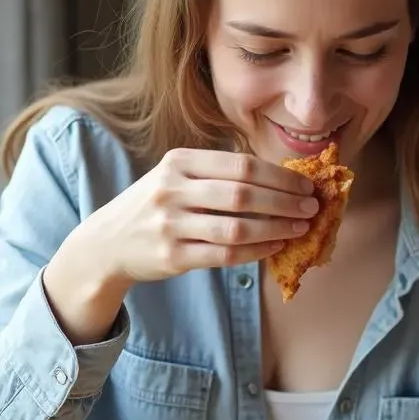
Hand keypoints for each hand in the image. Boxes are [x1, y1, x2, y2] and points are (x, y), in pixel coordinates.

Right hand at [77, 147, 320, 285]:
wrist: (107, 242)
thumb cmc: (156, 205)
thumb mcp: (177, 177)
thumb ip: (219, 174)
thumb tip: (283, 179)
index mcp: (179, 162)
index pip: (241, 166)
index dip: (280, 176)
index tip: (306, 185)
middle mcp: (172, 190)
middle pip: (243, 195)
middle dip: (285, 201)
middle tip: (312, 207)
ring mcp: (170, 225)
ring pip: (237, 228)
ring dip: (276, 228)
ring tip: (300, 228)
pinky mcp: (172, 257)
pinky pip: (225, 255)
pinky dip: (256, 251)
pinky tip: (276, 247)